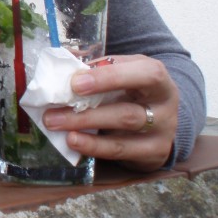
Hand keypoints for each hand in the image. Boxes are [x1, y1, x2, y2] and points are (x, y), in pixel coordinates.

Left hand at [42, 54, 178, 171]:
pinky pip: (121, 152)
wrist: (161, 117)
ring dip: (85, 130)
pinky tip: (73, 141)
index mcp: (157, 77)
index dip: (110, 78)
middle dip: (87, 114)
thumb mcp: (123, 70)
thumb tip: (62, 63)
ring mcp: (162, 133)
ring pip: (122, 136)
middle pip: (129, 113)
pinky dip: (94, 147)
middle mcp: (165, 106)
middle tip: (52, 112)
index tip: (75, 83)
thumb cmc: (132, 87)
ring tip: (55, 125)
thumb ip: (98, 67)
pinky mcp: (154, 153)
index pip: (144, 75)